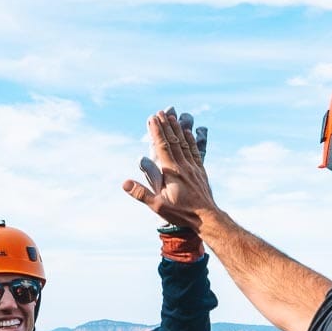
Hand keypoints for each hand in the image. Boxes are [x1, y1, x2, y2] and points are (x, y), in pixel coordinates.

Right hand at [124, 108, 217, 231]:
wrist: (206, 218)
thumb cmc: (181, 213)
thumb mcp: (158, 205)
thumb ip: (141, 193)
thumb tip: (125, 183)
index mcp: (172, 171)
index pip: (162, 147)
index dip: (157, 131)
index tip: (152, 119)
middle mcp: (183, 166)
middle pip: (173, 141)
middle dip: (166, 126)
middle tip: (160, 112)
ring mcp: (193, 167)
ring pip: (184, 144)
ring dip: (178, 130)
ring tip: (173, 117)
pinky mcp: (200, 171)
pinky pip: (194, 151)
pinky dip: (190, 140)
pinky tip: (188, 133)